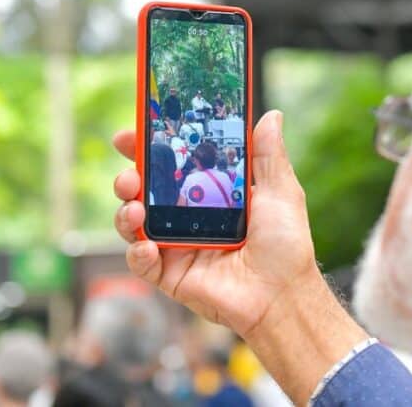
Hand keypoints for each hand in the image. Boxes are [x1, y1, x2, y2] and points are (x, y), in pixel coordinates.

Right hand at [113, 110, 368, 403]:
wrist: (283, 295)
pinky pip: (142, 261)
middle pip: (145, 190)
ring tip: (133, 208)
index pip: (173, 163)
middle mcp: (188, 216)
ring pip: (135, 223)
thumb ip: (268, 155)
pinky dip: (137, 252)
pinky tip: (146, 245)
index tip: (135, 131)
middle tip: (129, 173)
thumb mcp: (280, 192)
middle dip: (129, 177)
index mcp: (210, 192)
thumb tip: (272, 116)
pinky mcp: (171, 275)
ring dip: (125, 212)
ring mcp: (176, 246)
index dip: (151, 147)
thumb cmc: (286, 245)